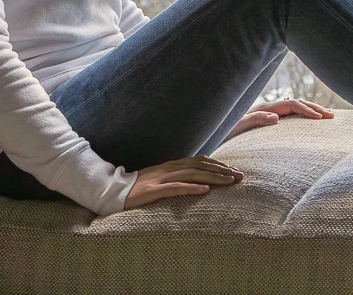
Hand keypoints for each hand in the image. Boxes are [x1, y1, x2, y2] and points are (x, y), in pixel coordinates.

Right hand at [123, 155, 244, 208]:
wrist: (113, 192)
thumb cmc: (139, 188)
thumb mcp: (162, 180)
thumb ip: (178, 177)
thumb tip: (199, 180)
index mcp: (173, 165)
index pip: (201, 161)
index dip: (219, 165)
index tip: (235, 171)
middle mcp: (170, 168)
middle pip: (201, 166)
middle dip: (222, 171)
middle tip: (240, 176)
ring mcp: (161, 178)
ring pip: (192, 175)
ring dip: (213, 178)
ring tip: (229, 182)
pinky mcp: (152, 190)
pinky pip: (174, 188)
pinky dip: (191, 188)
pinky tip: (204, 190)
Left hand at [224, 97, 335, 138]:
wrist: (212, 138)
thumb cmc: (223, 135)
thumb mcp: (236, 128)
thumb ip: (254, 120)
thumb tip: (277, 116)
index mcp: (264, 108)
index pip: (293, 105)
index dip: (308, 110)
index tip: (322, 118)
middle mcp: (268, 109)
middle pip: (297, 103)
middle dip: (315, 108)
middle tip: (332, 116)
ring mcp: (268, 115)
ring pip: (295, 109)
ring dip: (311, 111)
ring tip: (326, 117)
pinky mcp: (267, 123)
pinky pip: (289, 117)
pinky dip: (302, 116)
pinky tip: (308, 122)